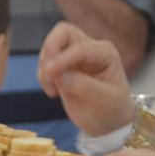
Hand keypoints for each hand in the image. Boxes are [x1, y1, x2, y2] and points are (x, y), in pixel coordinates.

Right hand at [38, 22, 133, 136]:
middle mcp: (89, 48)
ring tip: (53, 90)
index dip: (62, 59)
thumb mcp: (103, 100)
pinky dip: (43, 76)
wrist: (107, 123)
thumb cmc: (111, 110)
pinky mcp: (62, 67)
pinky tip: (53, 92)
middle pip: (62, 33)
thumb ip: (82, 85)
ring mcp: (74, 56)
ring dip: (45, 66)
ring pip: (50, 47)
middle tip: (48, 74)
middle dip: (50, 50)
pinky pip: (45, 63)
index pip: (79, 48)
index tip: (49, 73)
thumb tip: (59, 75)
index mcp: (105, 52)